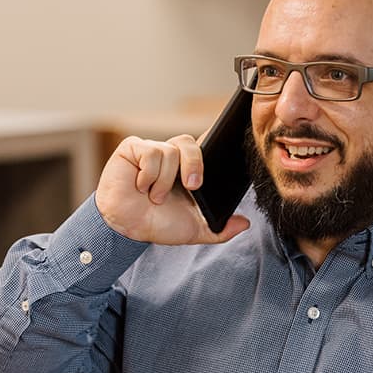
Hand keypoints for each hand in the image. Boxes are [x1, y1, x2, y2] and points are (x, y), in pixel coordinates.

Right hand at [94, 134, 249, 244]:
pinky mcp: (133, 148)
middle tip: (193, 187)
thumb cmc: (157, 224)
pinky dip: (148, 175)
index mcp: (186, 169)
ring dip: (164, 181)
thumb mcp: (194, 230)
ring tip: (154, 197)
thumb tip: (245, 224)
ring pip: (170, 152)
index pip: (204, 148)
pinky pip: (150, 152)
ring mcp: (151, 150)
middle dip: (195, 164)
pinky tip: (140, 186)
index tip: (217, 156)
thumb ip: (220, 229)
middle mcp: (170, 157)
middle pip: (190, 143)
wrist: (127, 228)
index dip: (213, 143)